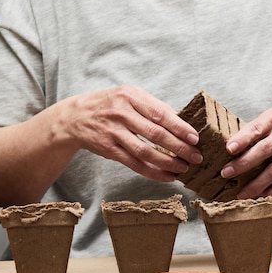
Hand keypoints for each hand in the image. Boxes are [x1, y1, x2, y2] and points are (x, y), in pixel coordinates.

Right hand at [64, 86, 201, 181]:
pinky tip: (167, 176)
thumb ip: (153, 107)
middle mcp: (121, 113)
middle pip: (155, 133)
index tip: (195, 138)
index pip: (160, 113)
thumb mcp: (130, 96)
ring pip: (145, 152)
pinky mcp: (108, 149)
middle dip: (179, 147)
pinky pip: (134, 164)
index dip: (180, 127)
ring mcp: (113, 132)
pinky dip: (153, 172)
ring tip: (184, 168)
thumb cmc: (111, 105)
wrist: (75, 117)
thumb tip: (183, 121)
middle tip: (196, 156)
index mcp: (131, 96)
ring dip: (168, 162)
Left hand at [220, 108, 271, 198]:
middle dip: (244, 164)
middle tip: (226, 173)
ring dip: (256, 184)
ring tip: (241, 193)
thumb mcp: (268, 124)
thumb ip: (250, 134)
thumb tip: (225, 152)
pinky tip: (262, 196)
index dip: (242, 139)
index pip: (256, 128)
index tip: (228, 149)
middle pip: (265, 150)